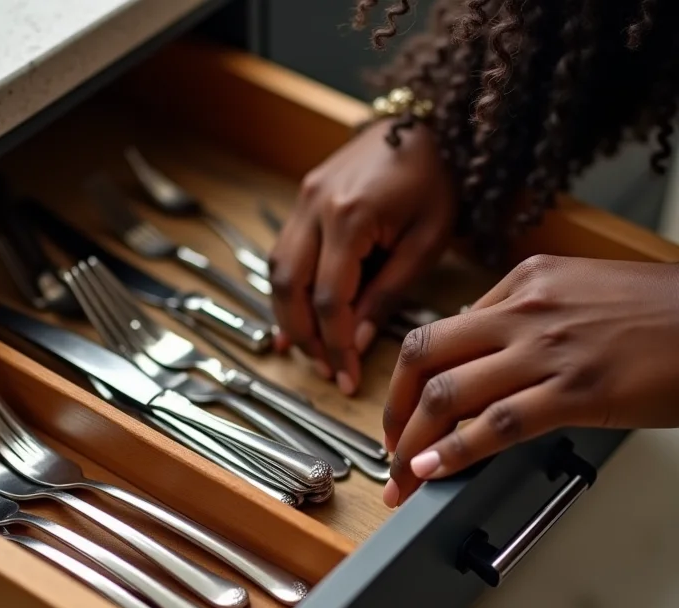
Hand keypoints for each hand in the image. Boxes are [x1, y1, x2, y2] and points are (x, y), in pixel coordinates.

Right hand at [268, 119, 455, 394]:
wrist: (427, 125)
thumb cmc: (435, 180)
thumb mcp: (425, 243)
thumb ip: (387, 294)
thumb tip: (357, 341)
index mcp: (349, 217)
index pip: (329, 299)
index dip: (336, 344)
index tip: (346, 376)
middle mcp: (314, 206)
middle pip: (288, 288)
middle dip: (304, 336)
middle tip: (324, 368)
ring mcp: (303, 200)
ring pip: (277, 272)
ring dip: (288, 316)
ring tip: (308, 349)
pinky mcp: (303, 199)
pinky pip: (283, 253)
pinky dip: (287, 290)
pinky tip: (295, 316)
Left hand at [382, 254, 678, 506]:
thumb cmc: (658, 313)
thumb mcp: (578, 292)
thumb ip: (521, 314)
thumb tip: (477, 345)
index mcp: (523, 282)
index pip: (438, 332)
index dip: (409, 381)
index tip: (403, 412)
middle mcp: (524, 310)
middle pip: (423, 356)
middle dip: (394, 409)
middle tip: (389, 446)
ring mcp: (547, 349)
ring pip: (448, 393)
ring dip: (413, 442)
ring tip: (403, 475)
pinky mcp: (576, 390)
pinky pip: (496, 423)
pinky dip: (455, 451)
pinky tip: (433, 471)